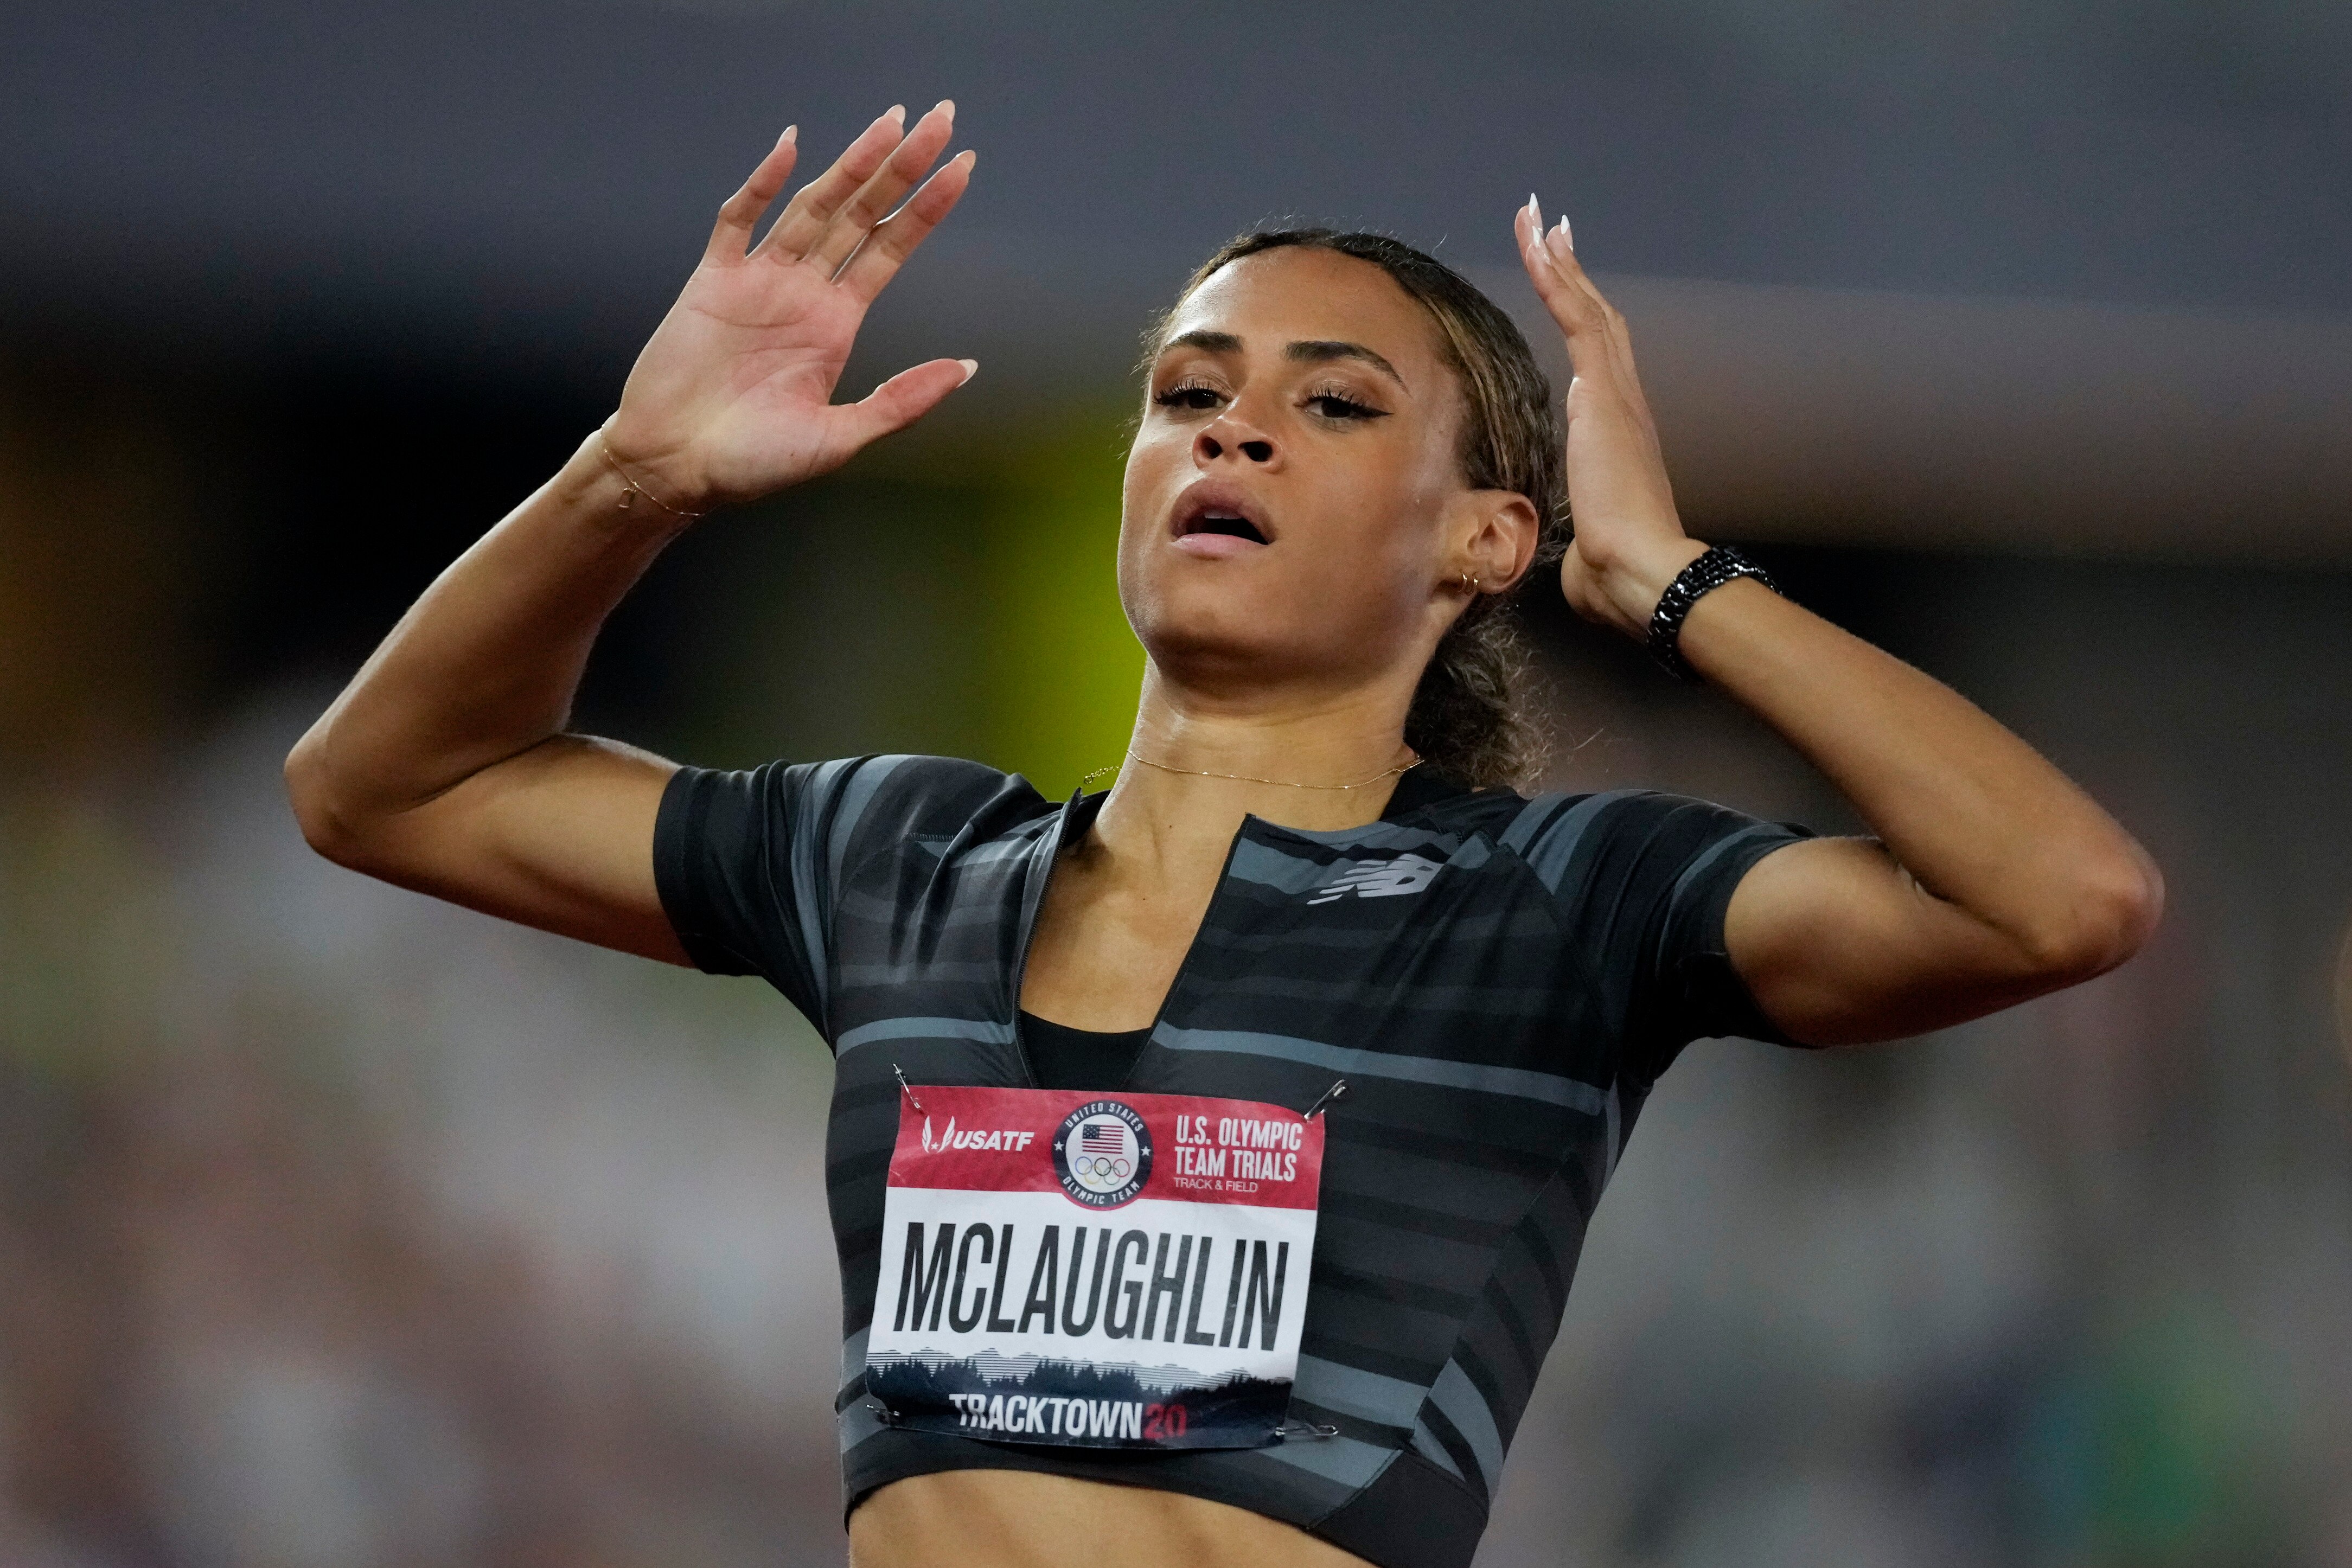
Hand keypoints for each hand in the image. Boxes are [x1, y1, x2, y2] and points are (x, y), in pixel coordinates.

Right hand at [604, 103, 976, 511]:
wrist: (675, 468)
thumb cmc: (753, 464)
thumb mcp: (840, 438)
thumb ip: (901, 401)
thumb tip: (967, 367)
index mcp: (838, 323)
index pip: (892, 248)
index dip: (927, 206)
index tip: (964, 164)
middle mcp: (805, 291)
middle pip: (862, 213)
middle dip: (901, 166)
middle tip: (941, 117)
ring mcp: (759, 280)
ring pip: (813, 206)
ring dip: (850, 164)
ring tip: (891, 123)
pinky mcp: (712, 279)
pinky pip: (739, 220)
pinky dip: (763, 184)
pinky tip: (791, 148)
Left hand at [1515, 199, 1704, 637]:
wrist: (1643, 572)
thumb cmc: (1618, 572)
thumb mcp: (1589, 547)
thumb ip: (1583, 539)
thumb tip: (1578, 560)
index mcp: (1618, 434)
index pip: (1597, 361)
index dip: (1583, 321)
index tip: (1565, 286)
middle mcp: (1624, 404)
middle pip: (1598, 319)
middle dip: (1572, 273)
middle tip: (1552, 229)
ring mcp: (1616, 394)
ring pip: (1587, 308)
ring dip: (1561, 261)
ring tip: (1539, 219)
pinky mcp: (1603, 393)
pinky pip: (1576, 319)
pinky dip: (1558, 279)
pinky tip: (1541, 245)